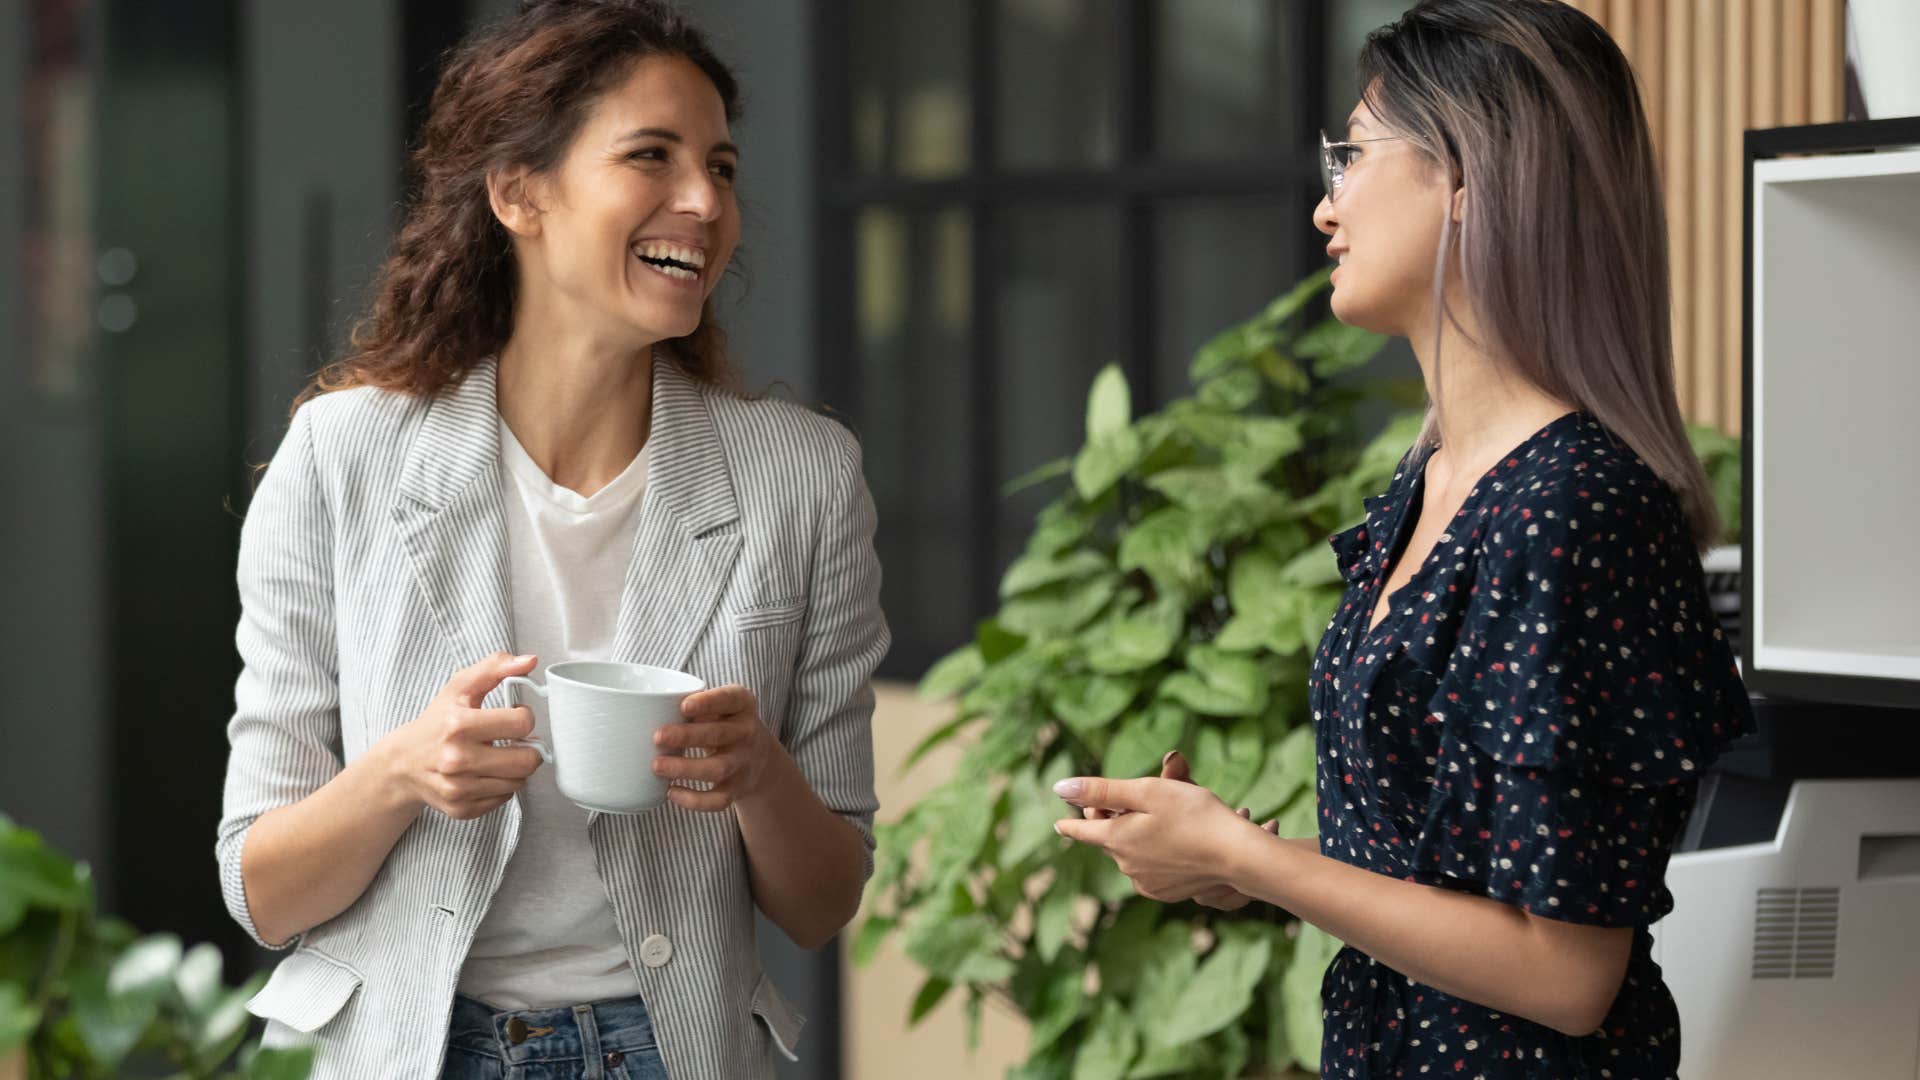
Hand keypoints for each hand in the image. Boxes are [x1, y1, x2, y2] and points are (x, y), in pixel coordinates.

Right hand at [379, 652, 544, 819]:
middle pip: (526, 761)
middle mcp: (457, 759)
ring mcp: (458, 787)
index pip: (522, 724)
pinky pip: (504, 799)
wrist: (403, 762)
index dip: (524, 717)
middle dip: (528, 748)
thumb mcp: (460, 687)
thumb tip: (529, 661)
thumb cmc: (437, 721)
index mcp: (458, 724)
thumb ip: (495, 668)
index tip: (515, 716)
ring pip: (518, 782)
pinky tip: (487, 773)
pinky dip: (502, 786)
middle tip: (516, 741)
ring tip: (499, 756)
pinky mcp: (460, 808)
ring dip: (516, 768)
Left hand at [651, 684, 774, 811]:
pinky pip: (719, 799)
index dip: (709, 702)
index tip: (684, 705)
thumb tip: (645, 711)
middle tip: (657, 737)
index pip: (731, 698)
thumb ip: (696, 704)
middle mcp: (747, 732)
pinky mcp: (738, 788)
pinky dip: (694, 800)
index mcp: (742, 705)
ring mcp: (744, 762)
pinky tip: (671, 792)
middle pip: (719, 734)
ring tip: (657, 766)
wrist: (760, 757)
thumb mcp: (721, 706)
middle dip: (687, 736)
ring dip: (685, 768)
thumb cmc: (724, 724)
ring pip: (717, 768)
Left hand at [1078, 751, 1275, 909]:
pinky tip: (1175, 845)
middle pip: (1110, 839)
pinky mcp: (1165, 892)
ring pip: (1130, 854)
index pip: (1083, 830)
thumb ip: (1101, 790)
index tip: (1059, 823)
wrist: (1235, 855)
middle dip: (1116, 820)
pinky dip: (1153, 857)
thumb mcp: (1146, 791)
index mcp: (1116, 838)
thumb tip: (1060, 787)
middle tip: (1133, 802)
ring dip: (1136, 838)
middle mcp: (1125, 865)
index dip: (1071, 823)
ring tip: (1164, 821)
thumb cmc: (1194, 814)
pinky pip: (1148, 871)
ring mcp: (1145, 882)